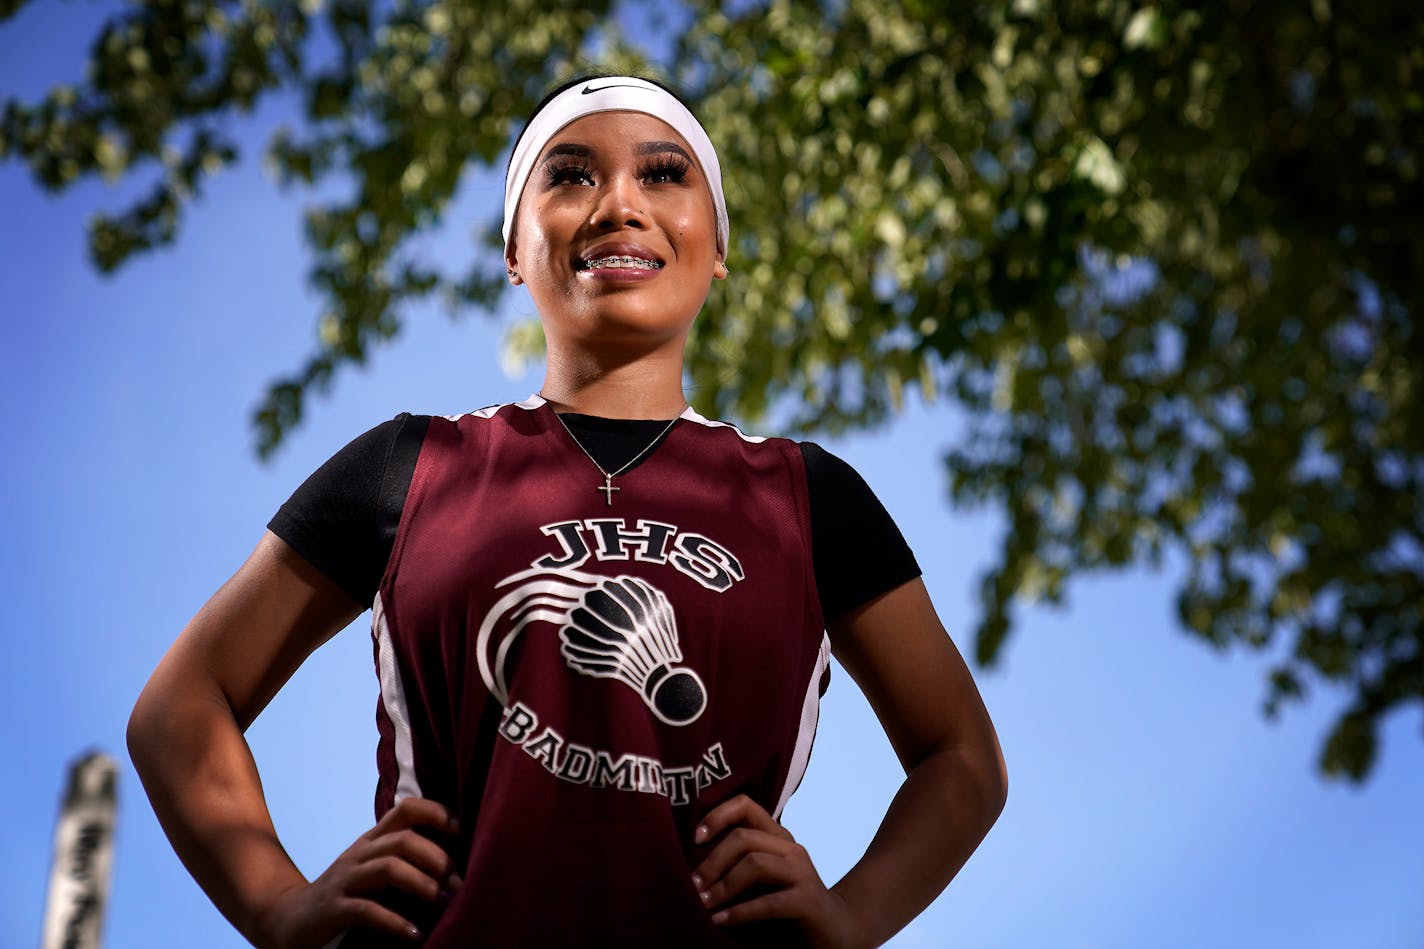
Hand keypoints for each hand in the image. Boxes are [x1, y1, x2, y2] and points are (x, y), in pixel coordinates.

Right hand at [259, 797, 461, 948]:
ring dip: (422, 885)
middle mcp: (360, 854)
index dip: (435, 812)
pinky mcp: (333, 910)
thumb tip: (456, 864)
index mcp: (372, 840)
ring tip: (444, 903)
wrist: (288, 920)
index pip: (405, 809)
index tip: (460, 829)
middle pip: (403, 840)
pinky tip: (415, 934)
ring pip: (388, 868)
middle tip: (459, 884)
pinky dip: (395, 922)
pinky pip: (366, 910)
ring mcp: (345, 880)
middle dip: (438, 859)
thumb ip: (404, 859)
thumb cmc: (346, 895)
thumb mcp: (373, 870)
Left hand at [690, 795, 867, 948]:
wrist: (835, 931)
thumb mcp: (759, 878)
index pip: (745, 805)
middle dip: (712, 861)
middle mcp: (790, 848)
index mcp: (777, 836)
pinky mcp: (807, 901)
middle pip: (743, 836)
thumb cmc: (786, 903)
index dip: (717, 815)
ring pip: (754, 863)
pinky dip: (740, 912)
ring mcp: (801, 873)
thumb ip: (737, 863)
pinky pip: (768, 902)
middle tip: (692, 885)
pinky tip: (720, 921)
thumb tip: (689, 860)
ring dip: (723, 886)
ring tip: (703, 904)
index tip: (694, 839)